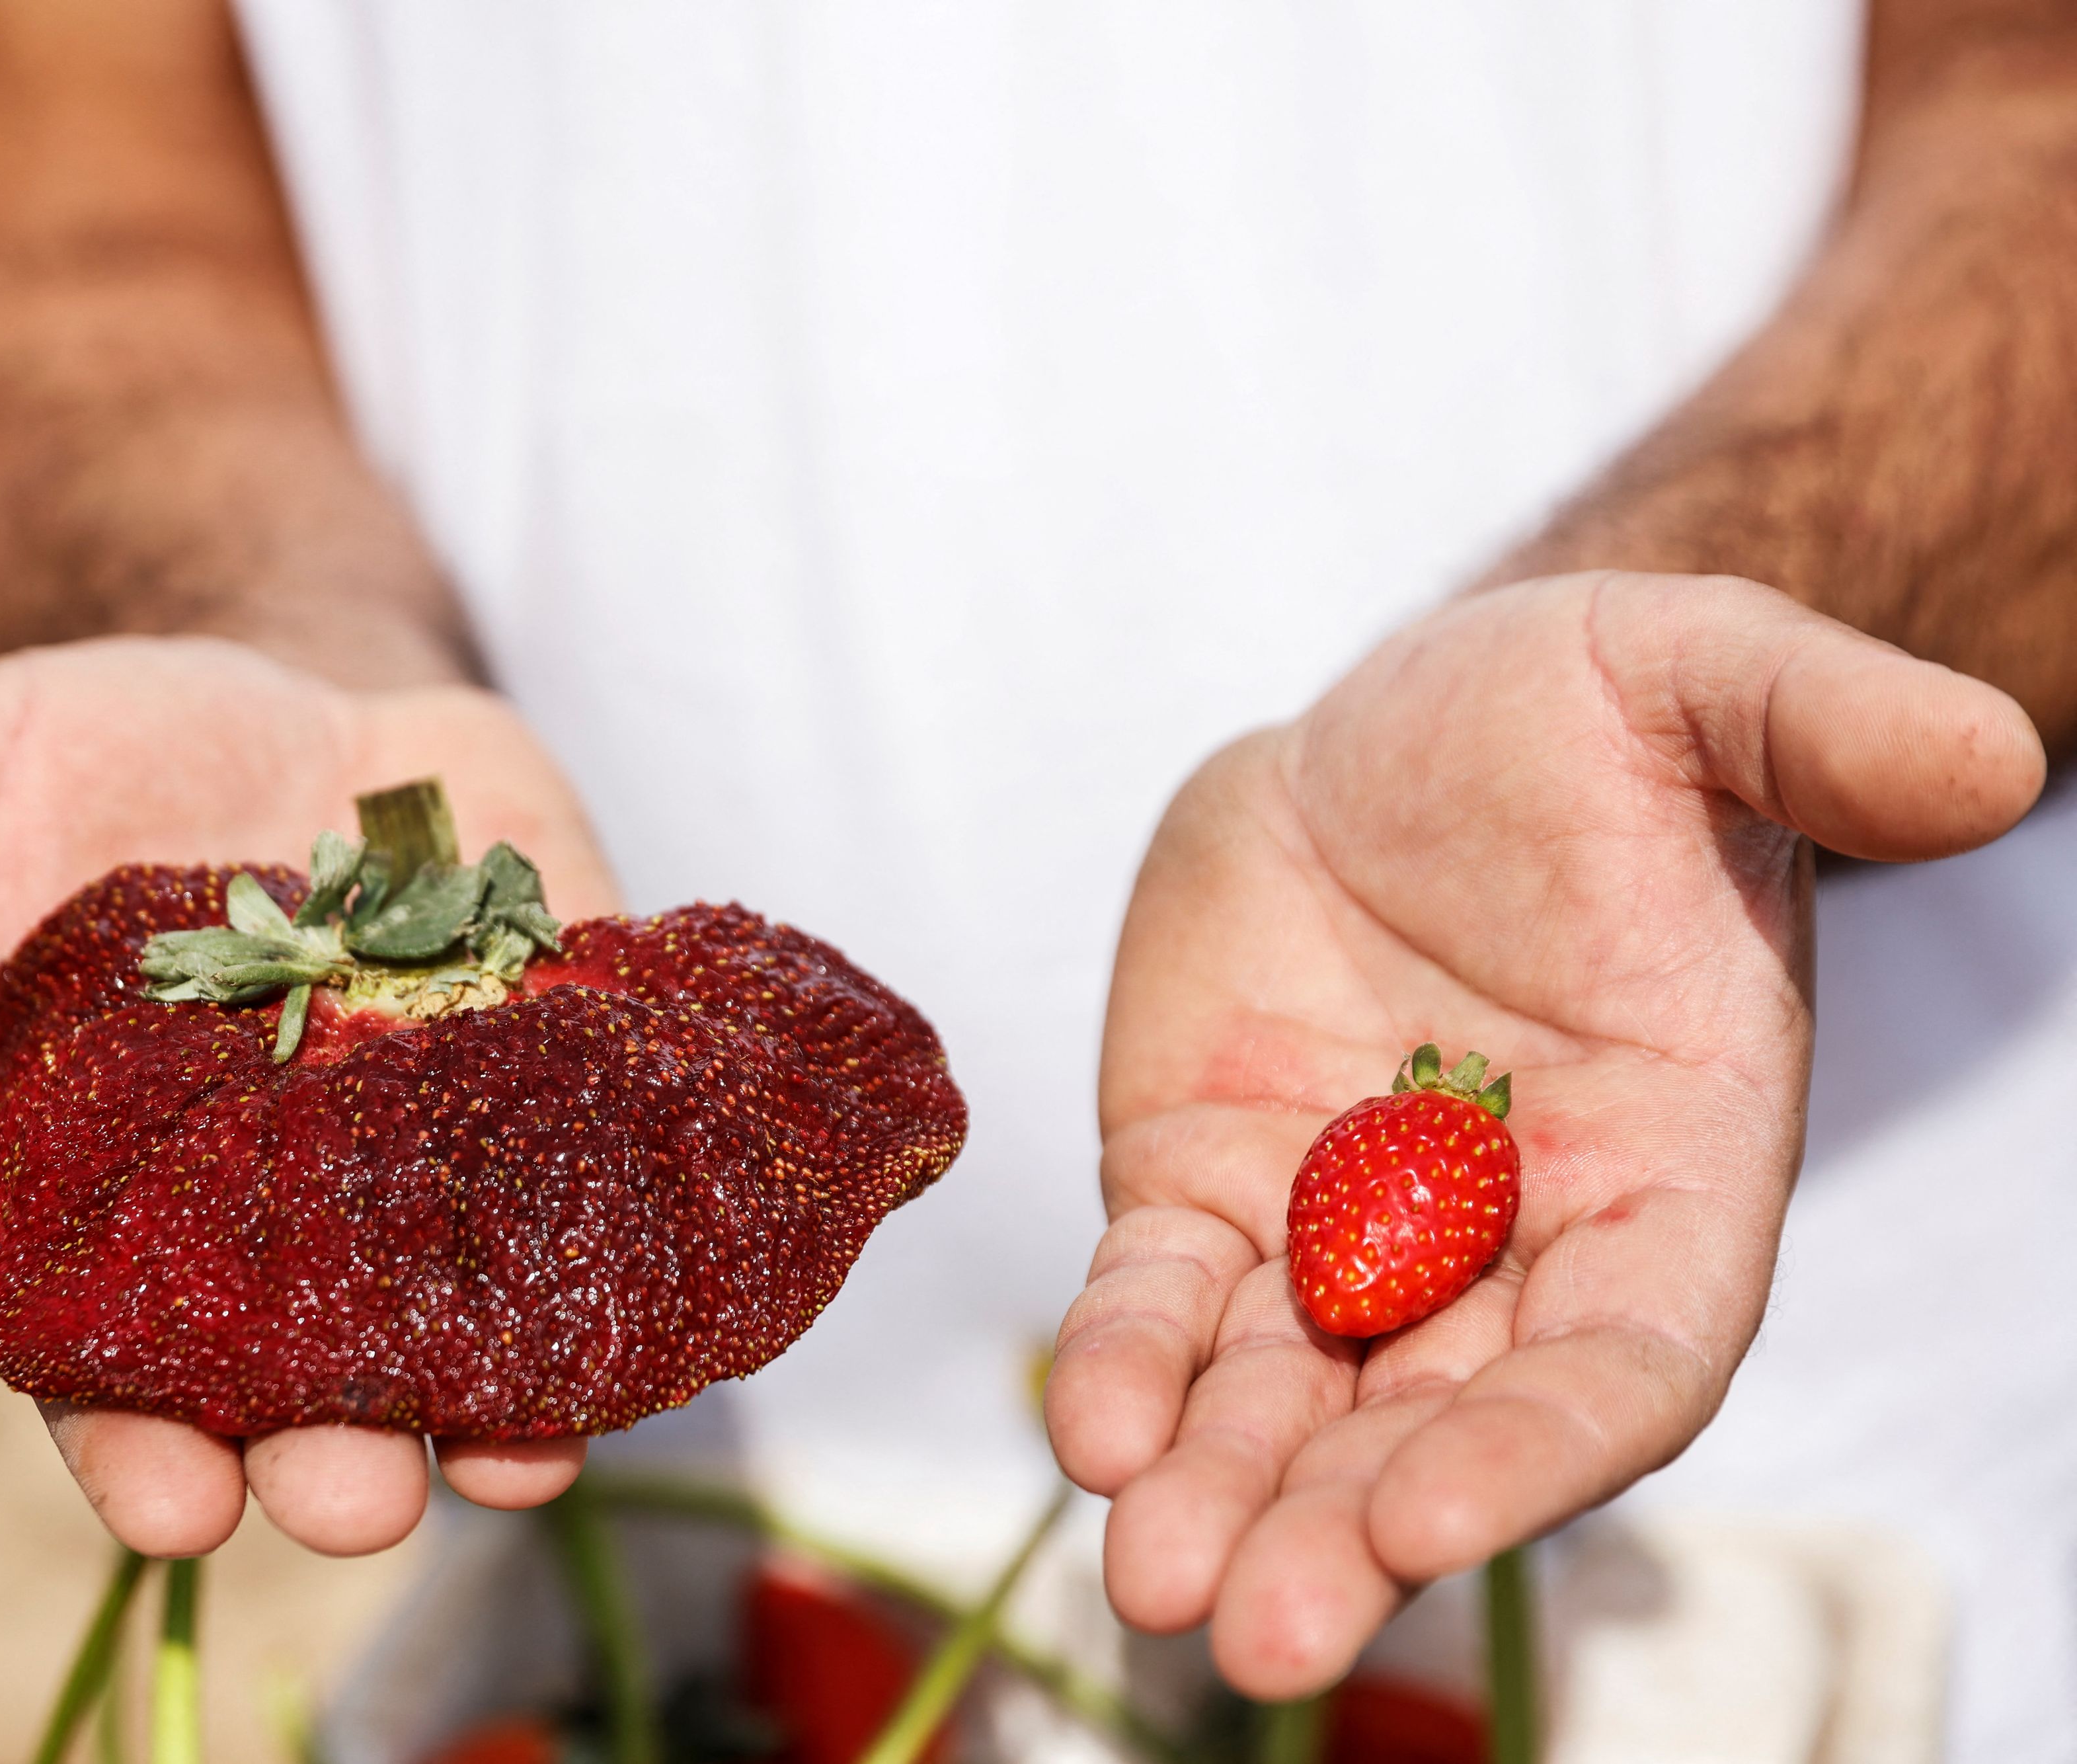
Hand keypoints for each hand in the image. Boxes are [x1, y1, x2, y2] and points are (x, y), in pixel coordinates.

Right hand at [0, 635, 620, 1557]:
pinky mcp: (559, 1065)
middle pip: (306, 1367)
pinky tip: (668, 1304)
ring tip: (534, 1453)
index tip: (173, 1502)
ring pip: (470, 1311)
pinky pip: (603, 1180)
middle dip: (335, 1438)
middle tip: (366, 1498)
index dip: (136, 1439)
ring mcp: (432, 1148)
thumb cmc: (93, 749)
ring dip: (505, 1391)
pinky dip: (635, 1237)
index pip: (113, 1359)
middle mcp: (279, 1209)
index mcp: (113, 1190)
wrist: (286, 685)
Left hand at [1044, 573, 2044, 1695]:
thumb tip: (1989, 756)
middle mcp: (1510, 1240)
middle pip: (1436, 1423)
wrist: (1415, 722)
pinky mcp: (1209, 1182)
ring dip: (1220, 1493)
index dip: (1535, 1450)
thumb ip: (1827, 728)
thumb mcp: (1706, 678)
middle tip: (1257, 1633)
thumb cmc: (1590, 711)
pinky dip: (1127, 1364)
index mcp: (1666, 1173)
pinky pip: (1164, 1296)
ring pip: (1285, 1394)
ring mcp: (1344, 1227)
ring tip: (1150, 1584)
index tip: (1425, 1524)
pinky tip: (1088, 1429)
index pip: (1621, 1360)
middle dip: (1346, 1528)